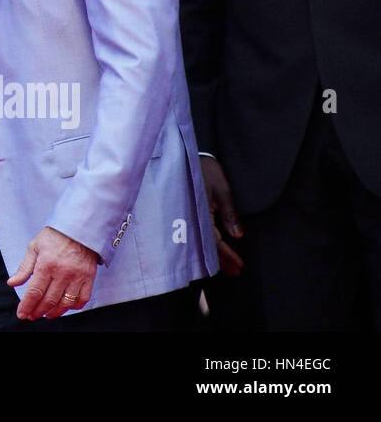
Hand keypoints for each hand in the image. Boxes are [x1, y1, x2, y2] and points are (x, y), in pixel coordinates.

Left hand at [8, 225, 98, 319]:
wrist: (78, 227)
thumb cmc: (54, 236)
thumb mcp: (34, 247)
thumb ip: (24, 267)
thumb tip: (12, 283)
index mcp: (46, 264)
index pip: (35, 291)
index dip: (27, 305)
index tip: (22, 314)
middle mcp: (62, 272)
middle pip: (49, 300)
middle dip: (38, 311)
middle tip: (31, 315)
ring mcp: (77, 276)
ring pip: (65, 303)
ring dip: (54, 313)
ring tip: (46, 315)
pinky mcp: (89, 278)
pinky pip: (82, 299)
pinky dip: (73, 307)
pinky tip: (64, 307)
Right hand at [200, 154, 244, 276]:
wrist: (187, 153)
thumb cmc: (206, 169)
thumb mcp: (222, 190)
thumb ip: (229, 213)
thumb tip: (237, 236)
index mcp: (199, 212)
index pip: (213, 241)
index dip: (227, 255)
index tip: (239, 266)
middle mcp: (191, 216)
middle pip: (206, 244)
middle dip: (221, 260)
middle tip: (235, 272)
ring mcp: (188, 214)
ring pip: (202, 240)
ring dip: (215, 253)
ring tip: (229, 266)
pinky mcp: (188, 210)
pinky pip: (198, 231)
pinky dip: (208, 242)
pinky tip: (213, 248)